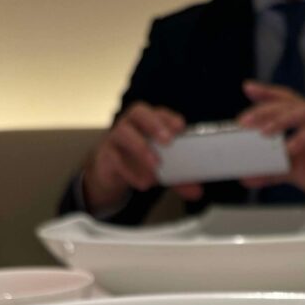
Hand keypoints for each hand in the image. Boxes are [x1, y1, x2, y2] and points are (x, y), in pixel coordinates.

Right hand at [82, 102, 202, 212]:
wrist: (112, 173)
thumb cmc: (141, 162)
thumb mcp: (163, 170)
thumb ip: (180, 179)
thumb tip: (198, 192)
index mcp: (148, 122)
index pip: (158, 112)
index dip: (169, 118)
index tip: (181, 127)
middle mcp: (131, 124)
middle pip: (138, 112)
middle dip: (154, 124)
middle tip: (168, 141)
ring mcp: (116, 137)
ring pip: (123, 132)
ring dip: (141, 147)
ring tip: (155, 165)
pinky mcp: (106, 154)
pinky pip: (114, 158)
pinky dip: (129, 171)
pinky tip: (143, 183)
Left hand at [238, 81, 304, 203]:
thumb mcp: (295, 172)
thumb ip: (272, 171)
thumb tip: (248, 177)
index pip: (286, 100)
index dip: (268, 93)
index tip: (248, 88)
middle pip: (290, 103)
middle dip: (265, 109)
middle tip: (245, 120)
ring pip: (303, 112)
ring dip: (281, 121)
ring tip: (264, 132)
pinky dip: (302, 139)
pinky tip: (289, 149)